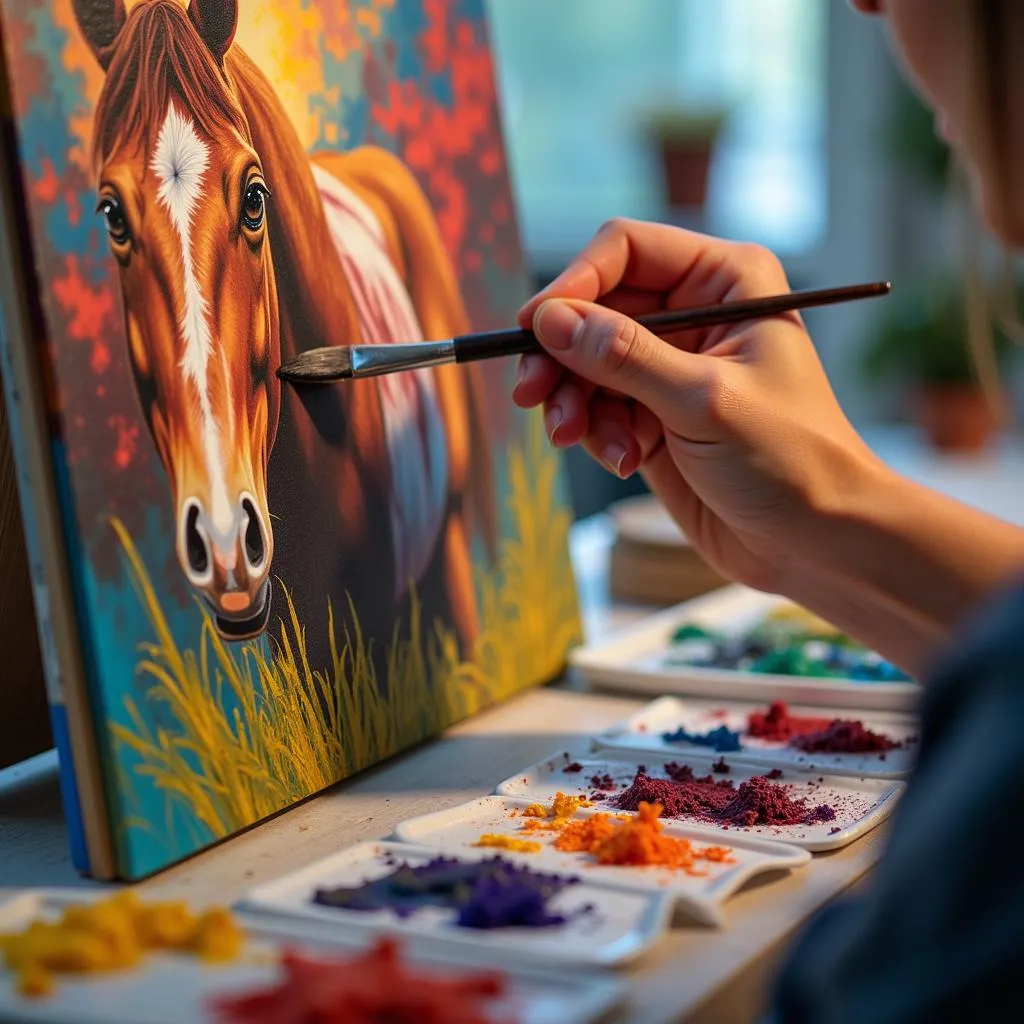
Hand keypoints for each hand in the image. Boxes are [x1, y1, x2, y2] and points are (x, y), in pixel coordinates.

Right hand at [512, 218, 882, 592]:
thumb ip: (623, 356)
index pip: (626, 250)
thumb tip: (550, 320)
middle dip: (562, 356)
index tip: (535, 327)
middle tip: (531, 395)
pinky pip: (598, 408)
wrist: (813, 540)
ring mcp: (670, 366)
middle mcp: (693, 314)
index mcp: (723, 281)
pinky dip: (597, 434)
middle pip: (594, 309)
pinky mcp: (653, 416)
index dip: (575, 284)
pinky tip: (623, 461)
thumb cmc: (789, 458)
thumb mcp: (702, 400)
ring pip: (586, 363)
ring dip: (574, 403)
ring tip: (575, 439)